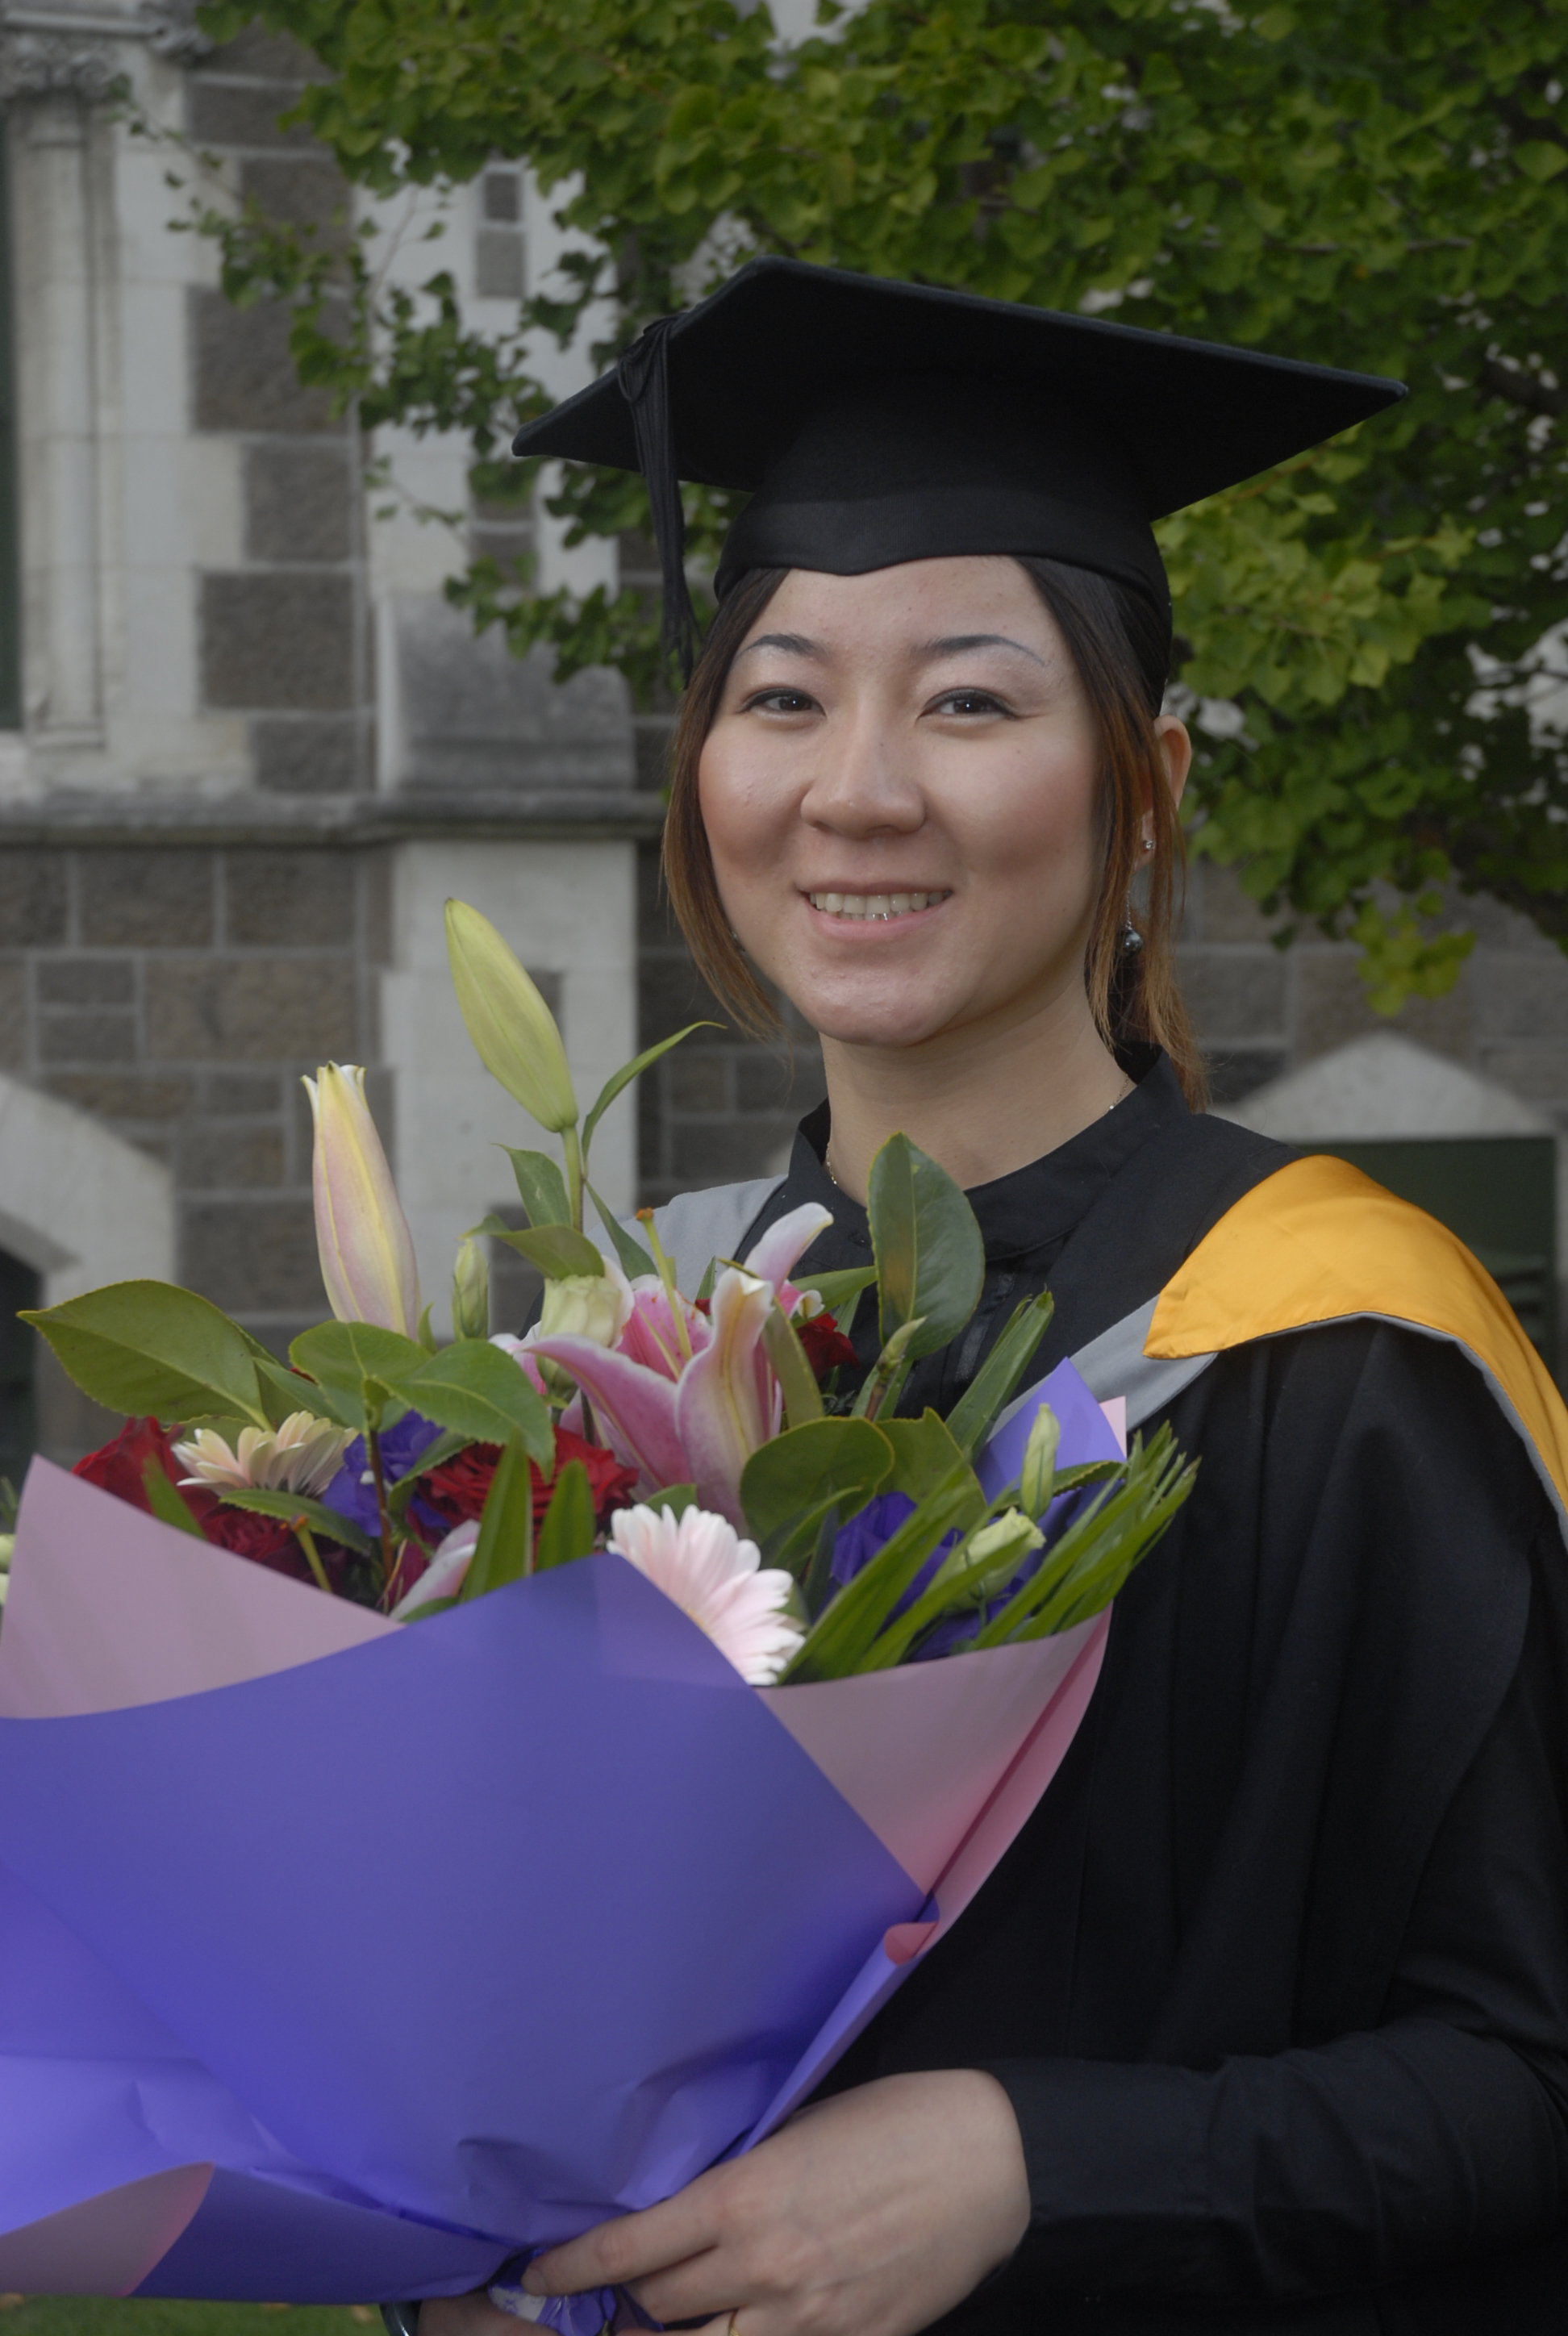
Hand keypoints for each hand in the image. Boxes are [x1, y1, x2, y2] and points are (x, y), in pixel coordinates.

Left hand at [523, 2069, 1030, 2335]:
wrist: (988, 2161)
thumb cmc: (893, 2124)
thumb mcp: (796, 2131)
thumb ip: (736, 2177)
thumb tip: (686, 2207)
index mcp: (743, 2200)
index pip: (631, 2252)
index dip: (575, 2267)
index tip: (542, 2271)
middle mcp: (763, 2269)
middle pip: (656, 2313)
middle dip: (628, 2305)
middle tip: (618, 2291)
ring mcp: (807, 2321)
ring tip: (669, 2322)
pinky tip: (745, 2323)